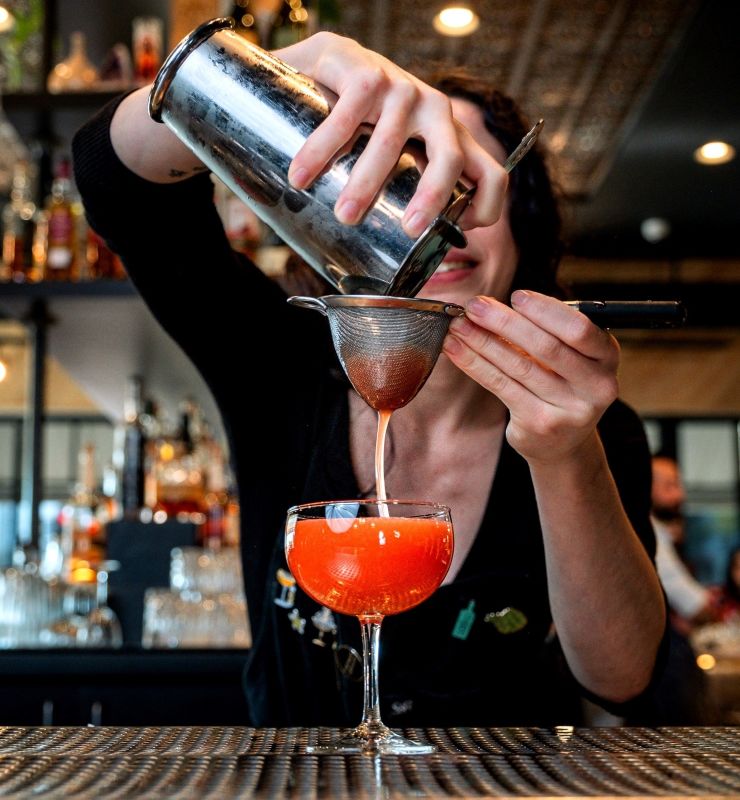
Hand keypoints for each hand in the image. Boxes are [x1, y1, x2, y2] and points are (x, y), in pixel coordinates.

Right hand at [275, 32, 507, 237]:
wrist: (331, 61)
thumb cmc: (367, 121)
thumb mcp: (400, 153)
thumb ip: (407, 188)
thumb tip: (392, 255)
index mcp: (450, 137)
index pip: (491, 174)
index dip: (486, 208)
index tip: (457, 232)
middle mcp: (435, 111)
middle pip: (451, 158)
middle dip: (433, 197)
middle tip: (408, 230)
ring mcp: (403, 90)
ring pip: (389, 144)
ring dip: (364, 184)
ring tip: (344, 215)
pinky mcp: (367, 74)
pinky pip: (346, 118)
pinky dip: (321, 151)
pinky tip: (300, 175)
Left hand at [442, 290, 620, 461]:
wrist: (563, 442)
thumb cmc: (562, 384)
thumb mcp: (570, 355)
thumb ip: (545, 330)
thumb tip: (493, 306)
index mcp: (607, 357)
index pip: (579, 329)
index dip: (545, 310)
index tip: (516, 297)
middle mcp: (596, 386)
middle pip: (545, 347)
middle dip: (504, 322)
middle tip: (475, 306)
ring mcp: (569, 409)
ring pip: (518, 366)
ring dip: (482, 341)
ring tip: (458, 325)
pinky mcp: (539, 424)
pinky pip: (501, 386)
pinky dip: (475, 364)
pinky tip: (456, 349)